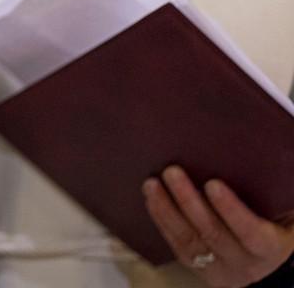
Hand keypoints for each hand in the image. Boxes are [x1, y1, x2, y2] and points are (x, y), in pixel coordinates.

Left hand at [144, 165, 293, 285]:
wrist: (266, 262)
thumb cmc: (275, 225)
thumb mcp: (285, 216)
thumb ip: (275, 195)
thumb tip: (263, 162)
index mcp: (270, 248)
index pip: (251, 233)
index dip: (231, 210)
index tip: (213, 184)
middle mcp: (244, 264)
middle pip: (213, 233)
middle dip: (188, 201)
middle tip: (172, 172)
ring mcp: (219, 269)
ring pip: (189, 241)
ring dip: (166, 210)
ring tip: (152, 183)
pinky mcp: (199, 269)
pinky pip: (177, 246)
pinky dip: (162, 221)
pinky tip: (151, 200)